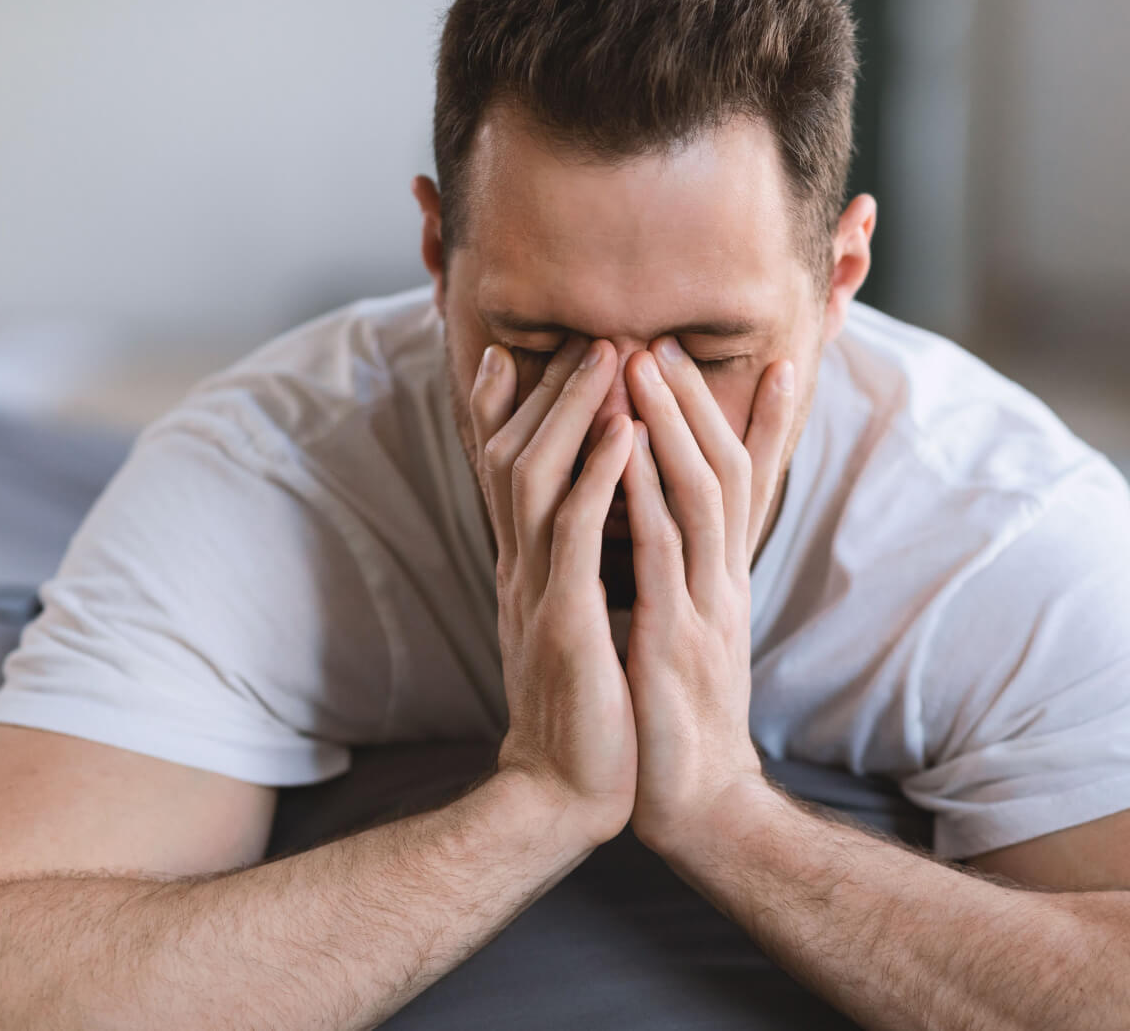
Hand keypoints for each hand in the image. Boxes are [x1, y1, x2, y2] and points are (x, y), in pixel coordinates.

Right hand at [469, 336, 637, 845]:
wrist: (566, 794)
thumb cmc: (583, 711)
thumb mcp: (567, 627)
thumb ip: (563, 575)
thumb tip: (570, 536)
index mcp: (527, 571)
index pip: (508, 474)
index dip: (507, 411)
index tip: (516, 353)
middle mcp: (522, 570)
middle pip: (518, 457)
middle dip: (552, 392)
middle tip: (590, 334)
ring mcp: (538, 593)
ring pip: (541, 480)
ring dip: (576, 414)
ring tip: (613, 358)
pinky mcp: (565, 622)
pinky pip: (578, 536)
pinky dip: (599, 479)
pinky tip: (622, 434)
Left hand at [620, 335, 797, 854]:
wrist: (697, 803)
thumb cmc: (682, 720)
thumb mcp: (692, 638)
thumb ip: (688, 585)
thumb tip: (674, 541)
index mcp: (724, 581)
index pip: (748, 488)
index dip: (761, 423)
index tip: (774, 360)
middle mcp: (723, 581)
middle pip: (721, 471)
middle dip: (696, 402)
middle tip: (665, 338)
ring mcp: (706, 606)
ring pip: (699, 496)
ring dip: (672, 425)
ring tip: (645, 365)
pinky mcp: (676, 639)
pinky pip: (663, 552)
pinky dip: (645, 494)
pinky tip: (625, 451)